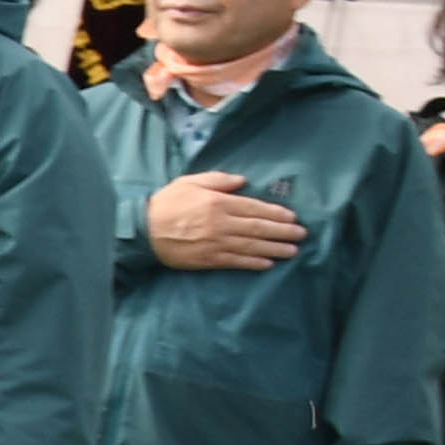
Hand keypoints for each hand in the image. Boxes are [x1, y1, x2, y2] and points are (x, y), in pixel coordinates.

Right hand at [147, 168, 303, 271]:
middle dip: (282, 232)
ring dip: (274, 249)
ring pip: (251, 246)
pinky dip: (253, 263)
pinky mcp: (208, 259)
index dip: (276, 213)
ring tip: (292, 251)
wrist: (143, 231)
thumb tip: (242, 181)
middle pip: (258, 228)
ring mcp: (215, 243)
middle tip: (302, 235)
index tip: (293, 217)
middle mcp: (221, 223)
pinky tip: (268, 264)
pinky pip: (236, 262)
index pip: (254, 208)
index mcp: (218, 202)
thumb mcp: (190, 182)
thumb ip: (218, 180)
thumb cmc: (166, 203)